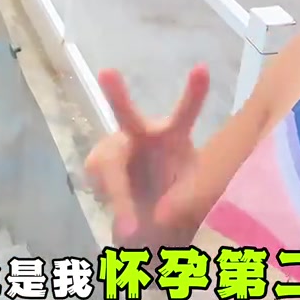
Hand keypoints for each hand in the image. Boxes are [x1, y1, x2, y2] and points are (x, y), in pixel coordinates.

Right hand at [85, 65, 209, 247]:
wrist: (147, 215)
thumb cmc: (175, 195)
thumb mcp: (190, 198)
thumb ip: (183, 203)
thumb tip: (160, 216)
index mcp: (172, 136)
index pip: (186, 113)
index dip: (194, 93)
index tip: (202, 69)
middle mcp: (140, 135)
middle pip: (126, 115)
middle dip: (116, 94)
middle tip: (107, 72)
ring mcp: (114, 148)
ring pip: (111, 170)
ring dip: (121, 198)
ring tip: (132, 231)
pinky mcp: (97, 164)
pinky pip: (104, 188)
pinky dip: (117, 207)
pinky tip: (128, 215)